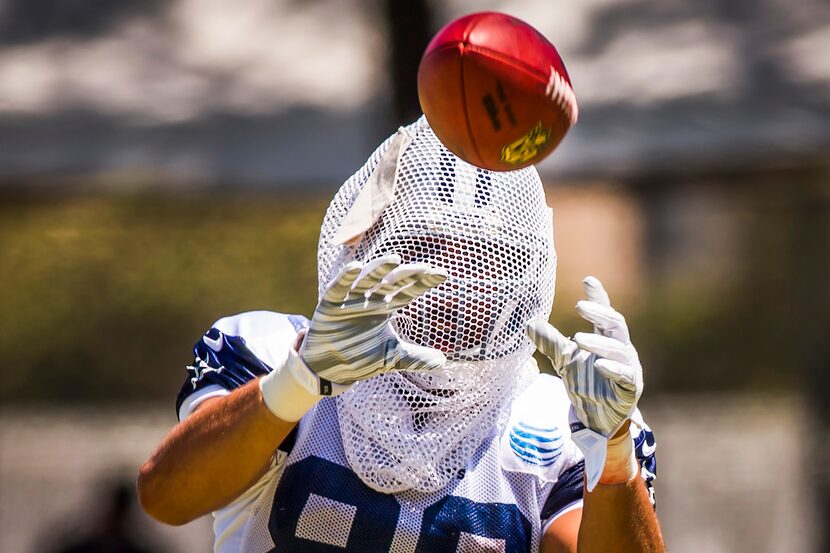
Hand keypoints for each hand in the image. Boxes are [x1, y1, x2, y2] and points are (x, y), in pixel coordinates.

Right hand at [260, 255, 447, 421]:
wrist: (330, 368)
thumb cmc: (361, 357)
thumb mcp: (392, 358)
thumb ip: (416, 358)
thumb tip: (444, 361)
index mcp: (387, 307)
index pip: (409, 291)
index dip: (424, 283)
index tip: (443, 275)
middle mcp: (371, 299)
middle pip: (391, 282)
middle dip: (406, 274)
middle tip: (423, 269)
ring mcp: (351, 300)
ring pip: (367, 279)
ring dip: (379, 268)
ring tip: (394, 259)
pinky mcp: (330, 304)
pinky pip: (339, 287)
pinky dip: (345, 277)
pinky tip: (355, 266)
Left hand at [527, 276, 642, 489]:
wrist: (597, 419)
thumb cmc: (586, 383)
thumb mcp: (564, 360)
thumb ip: (551, 342)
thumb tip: (529, 322)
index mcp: (607, 338)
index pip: (604, 313)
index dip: (598, 296)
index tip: (588, 279)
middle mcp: (620, 349)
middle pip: (616, 324)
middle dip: (600, 312)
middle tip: (579, 305)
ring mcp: (628, 367)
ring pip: (619, 349)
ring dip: (600, 343)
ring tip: (578, 338)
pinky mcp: (630, 388)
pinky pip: (625, 375)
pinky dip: (612, 369)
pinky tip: (599, 365)